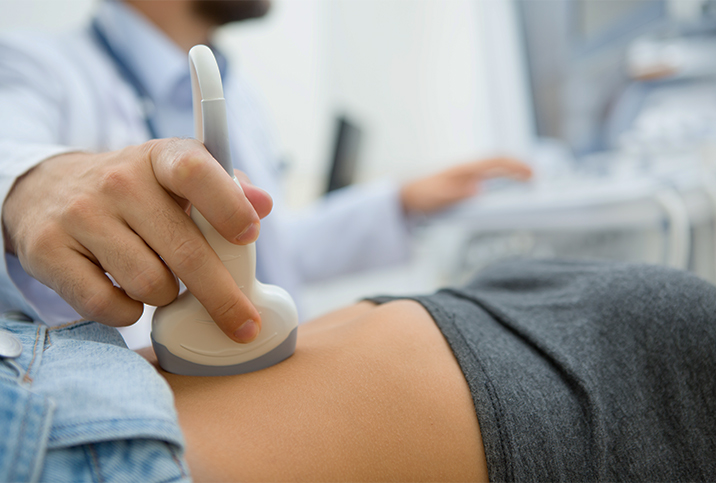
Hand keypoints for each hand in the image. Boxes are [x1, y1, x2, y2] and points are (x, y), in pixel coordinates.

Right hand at [2, 138, 271, 342]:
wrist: (48, 189)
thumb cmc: (137, 191)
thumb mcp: (178, 177)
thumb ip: (228, 189)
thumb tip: (263, 205)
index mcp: (159, 158)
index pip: (195, 171)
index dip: (228, 206)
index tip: (250, 237)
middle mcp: (119, 181)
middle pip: (184, 250)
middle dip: (222, 296)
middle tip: (245, 324)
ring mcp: (81, 215)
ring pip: (149, 284)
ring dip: (166, 297)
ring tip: (161, 282)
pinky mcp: (49, 251)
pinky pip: (106, 305)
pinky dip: (128, 312)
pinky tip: (129, 296)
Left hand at [400, 157, 531, 213]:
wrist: (407, 197)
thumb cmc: (421, 195)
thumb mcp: (438, 196)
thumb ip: (458, 194)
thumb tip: (478, 190)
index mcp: (465, 169)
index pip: (495, 161)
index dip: (515, 166)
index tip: (530, 174)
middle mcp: (468, 170)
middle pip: (499, 164)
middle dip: (519, 168)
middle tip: (535, 179)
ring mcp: (467, 177)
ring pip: (495, 171)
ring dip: (511, 175)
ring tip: (526, 184)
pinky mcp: (465, 185)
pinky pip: (488, 180)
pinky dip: (501, 182)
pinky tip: (506, 192)